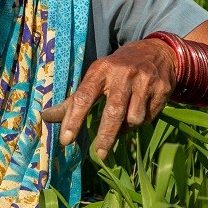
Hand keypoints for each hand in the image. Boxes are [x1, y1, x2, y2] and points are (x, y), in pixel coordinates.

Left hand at [41, 38, 176, 159]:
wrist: (156, 52)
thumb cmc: (116, 69)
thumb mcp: (95, 77)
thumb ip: (73, 100)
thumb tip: (45, 117)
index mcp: (100, 70)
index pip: (83, 97)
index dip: (73, 120)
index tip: (66, 140)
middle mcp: (122, 74)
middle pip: (113, 112)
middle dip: (105, 136)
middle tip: (98, 155)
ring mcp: (144, 81)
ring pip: (133, 118)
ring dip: (125, 128)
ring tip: (121, 124)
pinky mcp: (162, 89)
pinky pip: (148, 117)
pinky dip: (140, 122)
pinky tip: (137, 112)